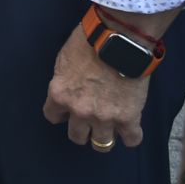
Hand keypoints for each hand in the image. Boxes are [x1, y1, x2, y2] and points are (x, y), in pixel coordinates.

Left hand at [43, 26, 149, 149]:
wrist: (118, 39)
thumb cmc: (88, 42)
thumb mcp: (64, 61)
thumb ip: (64, 81)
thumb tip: (69, 89)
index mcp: (59, 95)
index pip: (52, 117)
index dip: (61, 113)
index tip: (68, 110)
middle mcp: (79, 111)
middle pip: (76, 136)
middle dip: (82, 129)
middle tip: (90, 121)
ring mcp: (104, 117)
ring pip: (101, 144)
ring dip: (104, 137)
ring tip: (110, 128)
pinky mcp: (128, 118)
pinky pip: (131, 140)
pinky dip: (131, 136)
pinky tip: (130, 128)